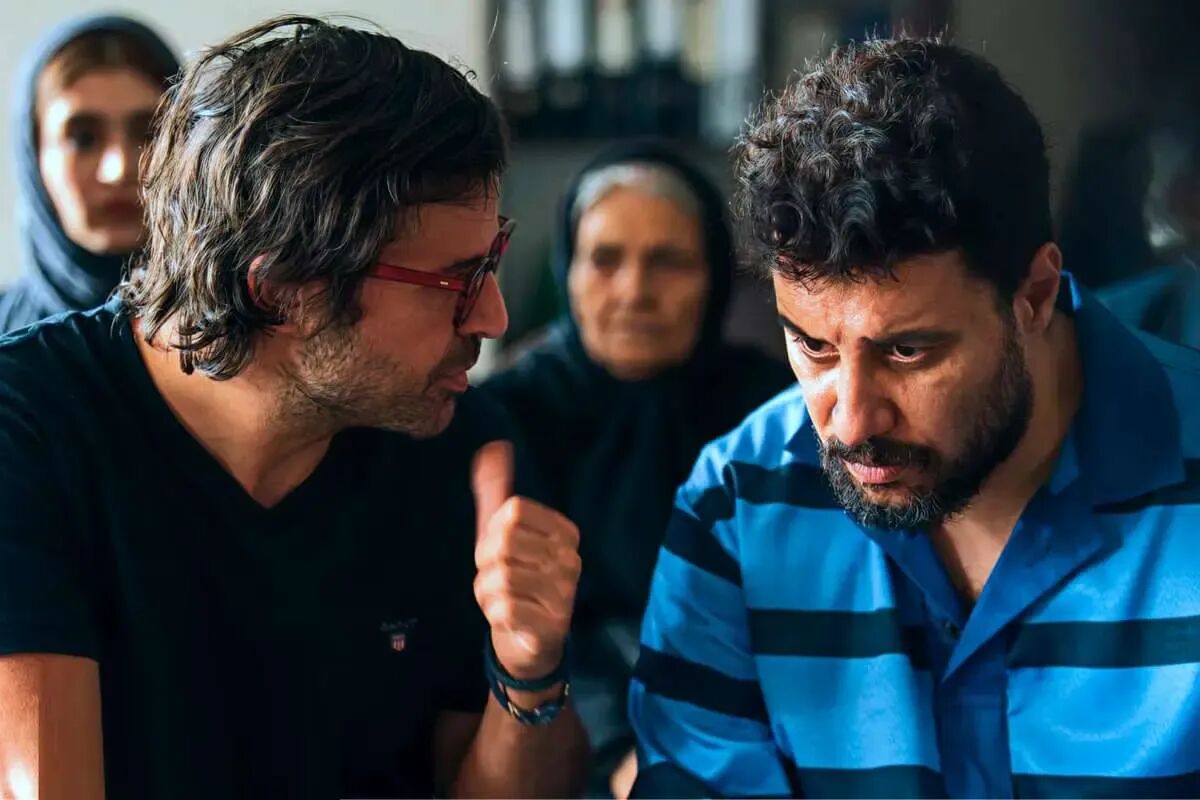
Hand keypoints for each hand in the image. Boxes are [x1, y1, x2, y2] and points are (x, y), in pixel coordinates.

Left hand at [472, 441, 580, 679]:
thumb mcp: (503, 533)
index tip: (500, 548)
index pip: (513, 510)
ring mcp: (566, 594)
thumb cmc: (517, 578)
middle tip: (496, 577)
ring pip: (500, 577)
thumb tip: (491, 447)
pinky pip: (503, 607)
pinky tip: (509, 617)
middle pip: (503, 542)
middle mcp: (572, 560)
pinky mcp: (552, 626)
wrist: (530, 642)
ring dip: (487, 591)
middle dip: (485, 563)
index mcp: (566, 532)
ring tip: (503, 598)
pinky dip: (494, 613)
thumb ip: (497, 491)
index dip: (492, 529)